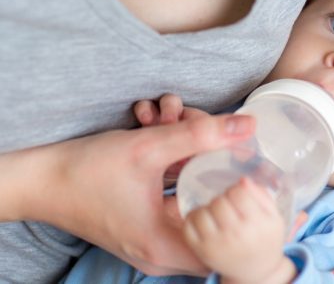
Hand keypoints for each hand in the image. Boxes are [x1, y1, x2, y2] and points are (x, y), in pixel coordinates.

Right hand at [13, 110, 255, 276]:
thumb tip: (246, 127)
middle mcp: (158, 254)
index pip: (224, 239)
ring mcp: (148, 243)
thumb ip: (202, 135)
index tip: (237, 169)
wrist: (40, 179)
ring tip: (178, 131)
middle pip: (209, 219)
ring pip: (190, 208)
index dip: (237, 205)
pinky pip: (172, 207)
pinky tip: (165, 142)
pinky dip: (175, 176)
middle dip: (212, 174)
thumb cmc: (88, 169)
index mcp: (164, 247)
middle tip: (208, 142)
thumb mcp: (150, 147)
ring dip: (191, 168)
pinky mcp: (140, 229)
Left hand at [184, 177, 295, 283]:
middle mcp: (235, 235)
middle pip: (219, 201)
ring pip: (202, 212)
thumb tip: (243, 180)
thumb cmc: (266, 240)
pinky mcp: (201, 251)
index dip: (237, 190)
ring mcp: (215, 244)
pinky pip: (188, 226)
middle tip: (228, 205)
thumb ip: (262, 196)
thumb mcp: (274, 218)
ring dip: (208, 207)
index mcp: (256, 224)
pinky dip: (193, 218)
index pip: (238, 193)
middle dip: (223, 198)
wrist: (256, 271)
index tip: (238, 195)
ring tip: (216, 212)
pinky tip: (204, 219)